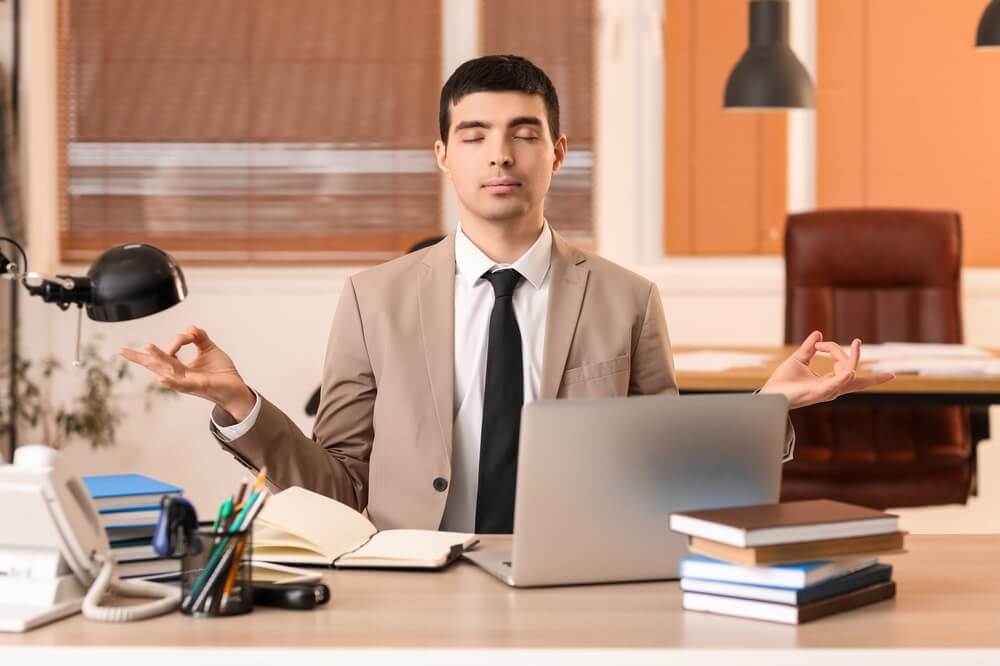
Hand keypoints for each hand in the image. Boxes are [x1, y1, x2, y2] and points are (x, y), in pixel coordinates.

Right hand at [119, 325, 255, 420]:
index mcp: (180, 367)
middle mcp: (179, 375)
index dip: (177, 338)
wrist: (236, 389)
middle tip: (121, 350)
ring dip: (158, 358)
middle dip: (138, 357)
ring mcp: (188, 381)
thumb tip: (190, 327)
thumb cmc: (221, 373)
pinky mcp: (199, 386)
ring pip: (168, 369)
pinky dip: (172, 382)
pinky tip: (162, 378)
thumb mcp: (210, 350)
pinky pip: (183, 384)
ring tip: (147, 347)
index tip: (191, 334)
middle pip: (155, 365)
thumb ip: (199, 337)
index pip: (168, 350)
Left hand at [759, 330, 894, 409]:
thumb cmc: (783, 381)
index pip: (845, 366)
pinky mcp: (819, 391)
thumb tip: (818, 334)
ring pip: (849, 373)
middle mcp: (832, 388)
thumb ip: (809, 348)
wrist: (771, 393)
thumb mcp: (799, 359)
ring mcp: (827, 390)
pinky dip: (844, 377)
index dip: (836, 349)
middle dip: (874, 380)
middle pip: (857, 381)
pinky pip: (836, 384)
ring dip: (853, 357)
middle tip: (884, 371)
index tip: (819, 344)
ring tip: (856, 343)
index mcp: (828, 381)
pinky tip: (849, 371)